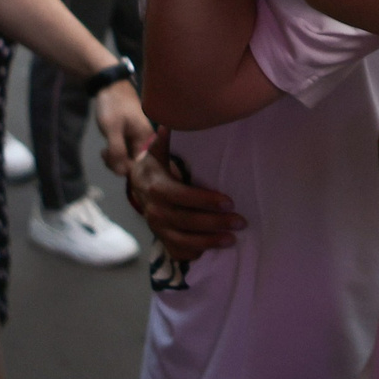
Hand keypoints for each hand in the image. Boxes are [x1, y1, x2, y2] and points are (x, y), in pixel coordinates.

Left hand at [94, 76, 151, 175]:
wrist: (109, 84)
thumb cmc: (113, 105)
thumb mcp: (112, 130)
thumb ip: (117, 152)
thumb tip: (122, 172)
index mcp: (146, 138)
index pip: (136, 164)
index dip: (121, 166)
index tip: (108, 158)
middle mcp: (146, 139)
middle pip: (132, 162)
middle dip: (116, 162)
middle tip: (104, 153)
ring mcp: (138, 137)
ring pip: (127, 157)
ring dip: (114, 157)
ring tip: (103, 150)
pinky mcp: (131, 135)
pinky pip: (125, 150)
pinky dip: (115, 151)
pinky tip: (106, 148)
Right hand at [126, 134, 243, 261]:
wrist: (138, 185)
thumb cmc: (157, 167)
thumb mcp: (157, 152)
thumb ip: (165, 141)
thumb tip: (168, 124)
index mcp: (157, 188)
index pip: (183, 197)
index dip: (206, 201)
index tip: (229, 202)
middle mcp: (155, 211)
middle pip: (187, 221)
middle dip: (215, 223)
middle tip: (240, 222)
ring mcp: (157, 228)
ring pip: (183, 240)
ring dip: (209, 242)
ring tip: (232, 240)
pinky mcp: (162, 239)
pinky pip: (177, 251)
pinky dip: (194, 254)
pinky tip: (212, 252)